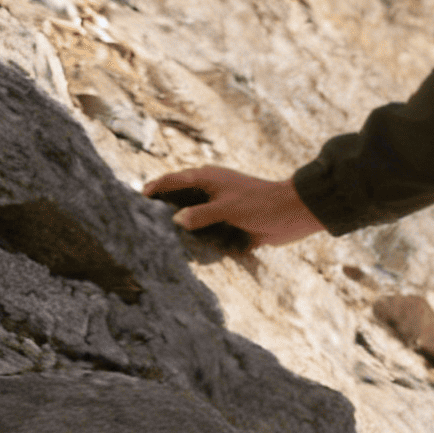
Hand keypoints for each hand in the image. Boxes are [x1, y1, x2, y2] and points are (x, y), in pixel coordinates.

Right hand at [144, 164, 324, 245]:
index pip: (173, 180)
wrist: (295, 215)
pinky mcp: (231, 224)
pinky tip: (192, 253)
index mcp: (208, 179)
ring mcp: (221, 208)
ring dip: (185, 229)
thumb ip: (200, 214)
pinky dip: (203, 241)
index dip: (155, 187)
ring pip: (194, 219)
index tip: (138, 196)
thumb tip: (176, 220)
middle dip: (166, 212)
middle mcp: (212, 192)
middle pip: (181, 200)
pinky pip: (210, 234)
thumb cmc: (262, 204)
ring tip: (163, 242)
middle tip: (144, 224)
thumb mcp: (227, 208)